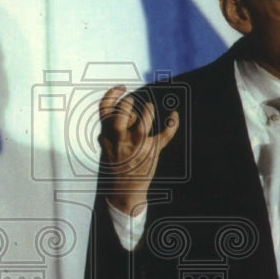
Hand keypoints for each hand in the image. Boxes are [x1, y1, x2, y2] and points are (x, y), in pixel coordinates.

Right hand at [97, 85, 178, 215]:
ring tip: (149, 107)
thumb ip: (112, 128)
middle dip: (128, 104)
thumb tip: (120, 108)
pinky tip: (174, 115)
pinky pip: (165, 135)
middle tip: (132, 100)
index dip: (112, 95)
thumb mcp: (107, 145)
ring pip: (143, 122)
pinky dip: (172, 124)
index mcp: (108, 136)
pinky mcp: (152, 151)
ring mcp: (137, 146)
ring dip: (147, 111)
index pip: (105, 110)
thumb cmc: (116, 164)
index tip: (121, 88)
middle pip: (122, 114)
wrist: (123, 190)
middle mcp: (121, 139)